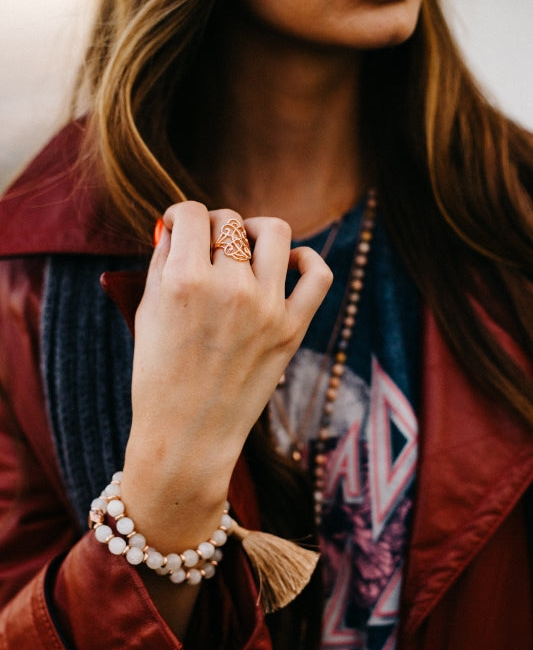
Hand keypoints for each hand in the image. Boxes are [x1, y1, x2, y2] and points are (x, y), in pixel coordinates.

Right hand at [121, 201, 331, 550]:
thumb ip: (163, 263)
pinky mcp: (292, 329)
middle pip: (229, 221)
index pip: (190, 213)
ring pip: (275, 232)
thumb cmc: (158, 377)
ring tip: (244, 247)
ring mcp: (266, 308)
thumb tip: (178, 228)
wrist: (188, 436)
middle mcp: (229, 288)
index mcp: (184, 281)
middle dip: (213, 228)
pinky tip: (286, 266)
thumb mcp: (147, 313)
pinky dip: (305, 259)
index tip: (178, 229)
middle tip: (205, 249)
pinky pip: (318, 273)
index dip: (179, 216)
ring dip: (255, 230)